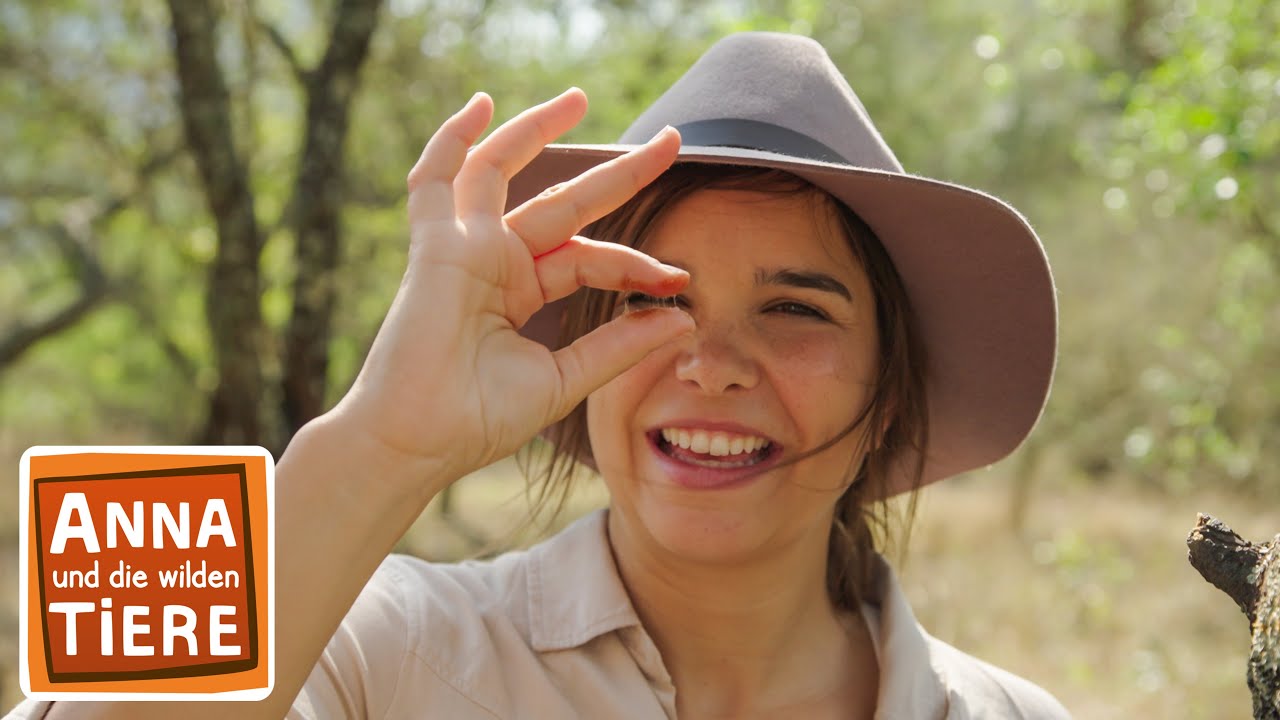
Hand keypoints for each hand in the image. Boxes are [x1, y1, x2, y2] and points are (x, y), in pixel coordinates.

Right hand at [334, 88, 692, 485]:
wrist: (419, 441)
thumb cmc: (478, 420)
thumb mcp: (564, 380)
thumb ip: (617, 347)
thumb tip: (682, 320)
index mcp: (523, 292)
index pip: (590, 258)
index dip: (637, 264)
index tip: (679, 278)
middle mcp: (497, 262)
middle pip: (566, 202)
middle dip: (620, 173)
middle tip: (672, 141)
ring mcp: (465, 248)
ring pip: (503, 171)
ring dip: (538, 130)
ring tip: (581, 98)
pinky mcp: (437, 246)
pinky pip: (436, 180)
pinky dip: (452, 141)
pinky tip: (482, 107)